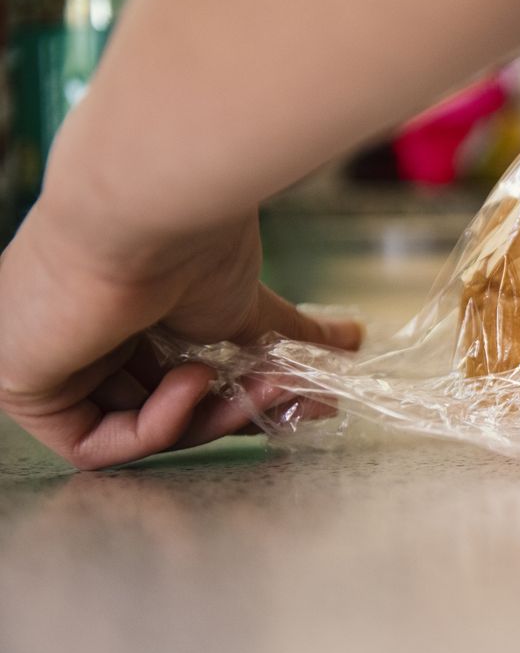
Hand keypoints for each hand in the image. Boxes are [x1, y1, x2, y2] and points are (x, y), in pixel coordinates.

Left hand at [0, 201, 361, 469]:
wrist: (153, 206)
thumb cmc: (190, 235)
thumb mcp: (246, 304)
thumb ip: (288, 337)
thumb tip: (354, 344)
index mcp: (119, 315)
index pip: (171, 385)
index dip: (229, 399)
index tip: (286, 390)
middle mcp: (74, 338)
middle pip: (157, 414)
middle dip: (229, 414)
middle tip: (287, 393)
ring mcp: (45, 361)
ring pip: (130, 433)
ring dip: (204, 419)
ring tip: (250, 382)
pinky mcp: (21, 384)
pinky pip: (92, 446)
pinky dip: (155, 428)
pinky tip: (190, 380)